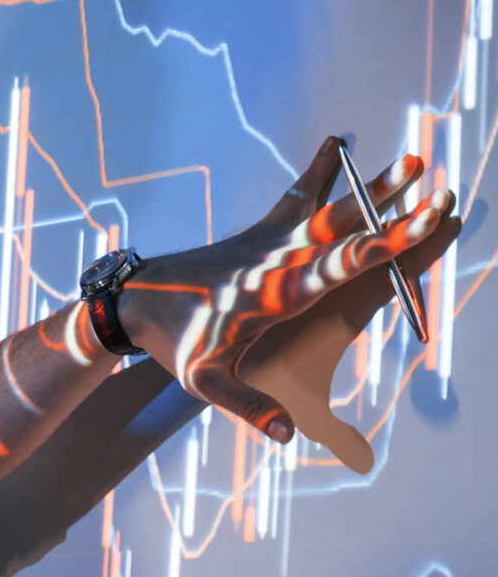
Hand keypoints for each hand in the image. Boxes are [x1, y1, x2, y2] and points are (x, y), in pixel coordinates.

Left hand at [121, 136, 457, 443]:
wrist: (136, 301)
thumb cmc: (175, 342)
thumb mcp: (205, 382)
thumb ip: (248, 406)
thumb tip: (287, 435)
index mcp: (277, 293)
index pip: (340, 266)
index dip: (383, 244)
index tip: (420, 223)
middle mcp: (279, 261)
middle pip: (346, 233)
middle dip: (395, 214)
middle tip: (440, 193)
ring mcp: (269, 243)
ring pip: (328, 210)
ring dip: (371, 187)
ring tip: (415, 160)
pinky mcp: (258, 233)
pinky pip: (293, 198)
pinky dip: (316, 172)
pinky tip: (336, 142)